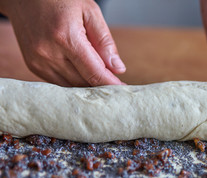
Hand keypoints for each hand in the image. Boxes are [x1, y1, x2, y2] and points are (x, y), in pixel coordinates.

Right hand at [0, 0, 125, 85]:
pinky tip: (81, 72)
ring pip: (71, 85)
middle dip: (101, 84)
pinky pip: (59, 82)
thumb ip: (105, 42)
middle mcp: (49, 53)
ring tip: (99, 76)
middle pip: (84, 82)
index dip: (111, 84)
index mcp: (66, 38)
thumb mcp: (90, 12)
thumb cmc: (60, 0)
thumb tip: (118, 68)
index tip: (123, 91)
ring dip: (87, 84)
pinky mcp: (33, 66)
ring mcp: (39, 61)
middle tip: (115, 83)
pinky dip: (73, 80)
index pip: (94, 72)